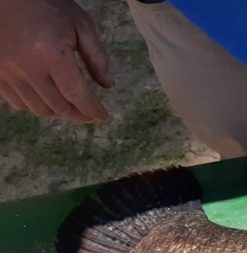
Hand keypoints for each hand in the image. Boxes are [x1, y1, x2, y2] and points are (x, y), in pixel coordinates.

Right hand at [0, 0, 112, 121]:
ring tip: (70, 107)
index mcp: (52, 54)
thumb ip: (96, 56)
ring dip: (58, 112)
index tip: (103, 117)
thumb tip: (106, 85)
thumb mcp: (80, 23)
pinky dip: (35, 106)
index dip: (92, 110)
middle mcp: (27, 68)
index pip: (76, 94)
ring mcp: (7, 72)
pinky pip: (17, 103)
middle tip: (89, 113)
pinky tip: (46, 99)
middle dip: (79, 114)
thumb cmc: (45, 4)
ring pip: (38, 109)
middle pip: (59, 107)